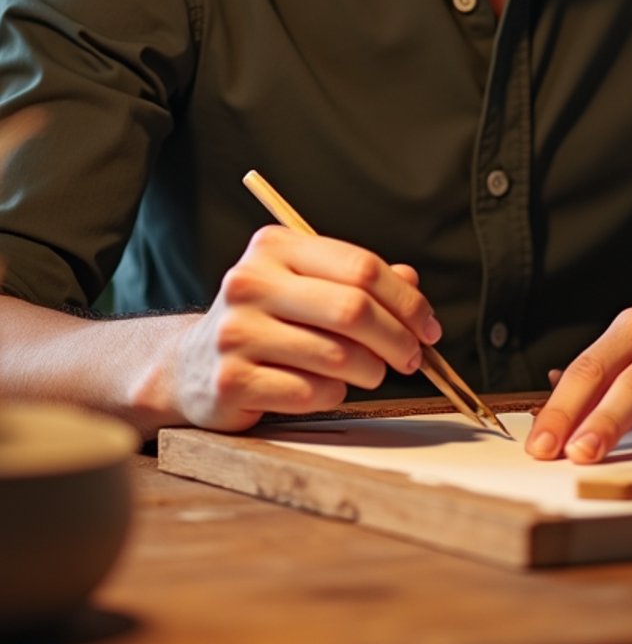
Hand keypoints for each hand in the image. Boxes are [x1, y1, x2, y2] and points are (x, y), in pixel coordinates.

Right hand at [168, 226, 441, 430]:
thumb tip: (412, 284)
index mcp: (275, 247)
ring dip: (369, 371)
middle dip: (397, 339)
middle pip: (352, 309)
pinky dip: (334, 396)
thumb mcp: (308, 287)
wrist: (192, 366)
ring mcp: (236, 333)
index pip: (360, 267)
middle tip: (413, 358)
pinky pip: (311, 393)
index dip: (406, 300)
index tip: (429, 326)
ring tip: (369, 374)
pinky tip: (326, 389)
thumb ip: (358, 281)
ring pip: (337, 356)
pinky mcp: (232, 381)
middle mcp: (250, 283)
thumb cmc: (267, 322)